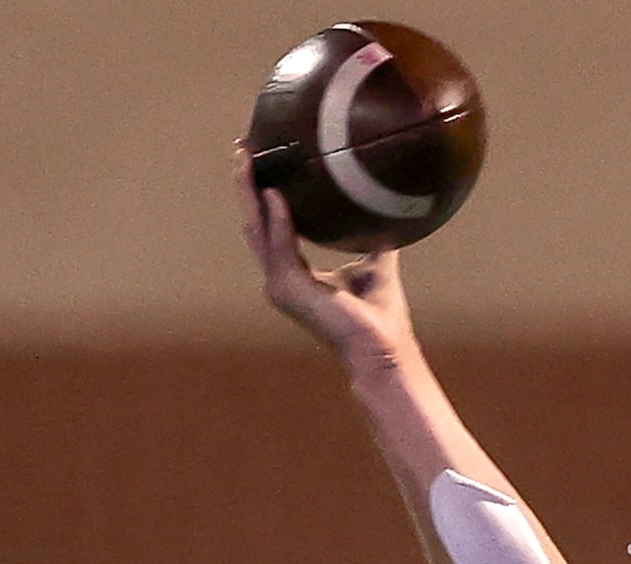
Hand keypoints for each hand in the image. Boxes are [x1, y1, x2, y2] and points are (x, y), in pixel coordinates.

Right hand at [233, 142, 415, 368]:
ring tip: (247, 159)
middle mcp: (281, 279)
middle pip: (255, 223)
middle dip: (246, 185)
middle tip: (243, 149)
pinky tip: (276, 192)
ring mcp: (280, 286)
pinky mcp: (288, 290)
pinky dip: (278, 219)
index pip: (272, 227)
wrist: (383, 347)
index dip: (263, 194)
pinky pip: (279, 245)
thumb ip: (369, 231)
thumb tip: (387, 201)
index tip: (261, 160)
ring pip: (257, 229)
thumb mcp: (375, 260)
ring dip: (250, 193)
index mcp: (295, 273)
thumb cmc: (380, 313)